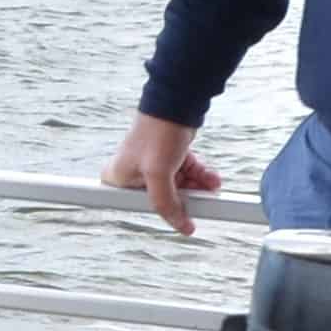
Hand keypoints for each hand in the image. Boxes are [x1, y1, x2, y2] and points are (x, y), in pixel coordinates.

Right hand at [103, 112, 221, 233]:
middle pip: (162, 198)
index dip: (161, 212)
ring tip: (211, 186)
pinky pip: (185, 173)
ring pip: (177, 186)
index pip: (138, 207)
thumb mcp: (158, 175)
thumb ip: (166, 205)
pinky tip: (211, 179)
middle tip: (202, 200)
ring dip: (197, 187)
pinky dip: (199, 176)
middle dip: (186, 198)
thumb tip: (182, 227)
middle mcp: (132, 173)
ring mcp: (151, 165)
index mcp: (118, 178)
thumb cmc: (157, 134)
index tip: (181, 217)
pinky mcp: (168, 156)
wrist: (176, 103)